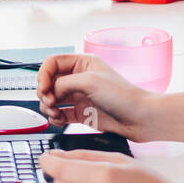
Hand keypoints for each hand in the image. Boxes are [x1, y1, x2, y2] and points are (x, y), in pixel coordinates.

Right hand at [36, 51, 150, 136]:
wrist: (139, 118)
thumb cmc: (123, 96)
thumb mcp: (90, 81)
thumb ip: (65, 83)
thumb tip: (51, 90)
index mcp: (83, 63)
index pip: (53, 63)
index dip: (44, 74)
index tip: (44, 87)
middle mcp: (80, 78)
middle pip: (50, 82)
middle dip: (45, 92)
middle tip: (50, 102)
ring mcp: (80, 96)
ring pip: (52, 99)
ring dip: (48, 107)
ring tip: (55, 112)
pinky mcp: (81, 113)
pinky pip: (60, 114)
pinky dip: (55, 118)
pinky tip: (59, 120)